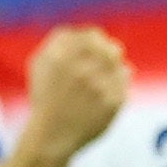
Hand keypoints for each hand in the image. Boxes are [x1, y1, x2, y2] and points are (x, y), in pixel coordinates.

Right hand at [15, 26, 131, 161]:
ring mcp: (99, 86)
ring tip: (103, 77)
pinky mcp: (114, 102)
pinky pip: (126, 78)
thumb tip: (79, 30)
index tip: (93, 49)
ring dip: (114, 66)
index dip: (95, 41)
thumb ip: (58, 39)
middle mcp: (80, 69)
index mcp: (61, 57)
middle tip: (103, 62)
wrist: (52, 136)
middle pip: (110, 48)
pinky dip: (120, 80)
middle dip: (108, 53)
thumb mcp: (40, 63)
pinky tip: (107, 89)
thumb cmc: (45, 98)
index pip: (93, 35)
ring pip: (120, 62)